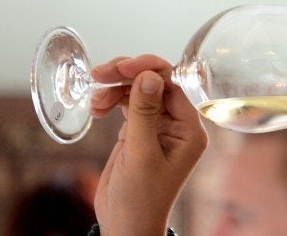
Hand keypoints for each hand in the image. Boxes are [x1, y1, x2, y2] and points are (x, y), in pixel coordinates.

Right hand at [90, 54, 207, 235]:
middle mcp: (178, 124)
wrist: (125, 224)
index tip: (123, 67)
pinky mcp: (139, 130)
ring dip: (116, 88)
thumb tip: (149, 75)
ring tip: (96, 100)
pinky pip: (128, 103)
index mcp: (190, 130)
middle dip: (128, 75)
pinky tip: (97, 108)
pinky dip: (111, 100)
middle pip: (156, 82)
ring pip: (140, 90)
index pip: (176, 85)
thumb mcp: (141, 154)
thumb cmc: (140, 198)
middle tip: (100, 74)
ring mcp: (158, 126)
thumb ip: (144, 113)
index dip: (150, 70)